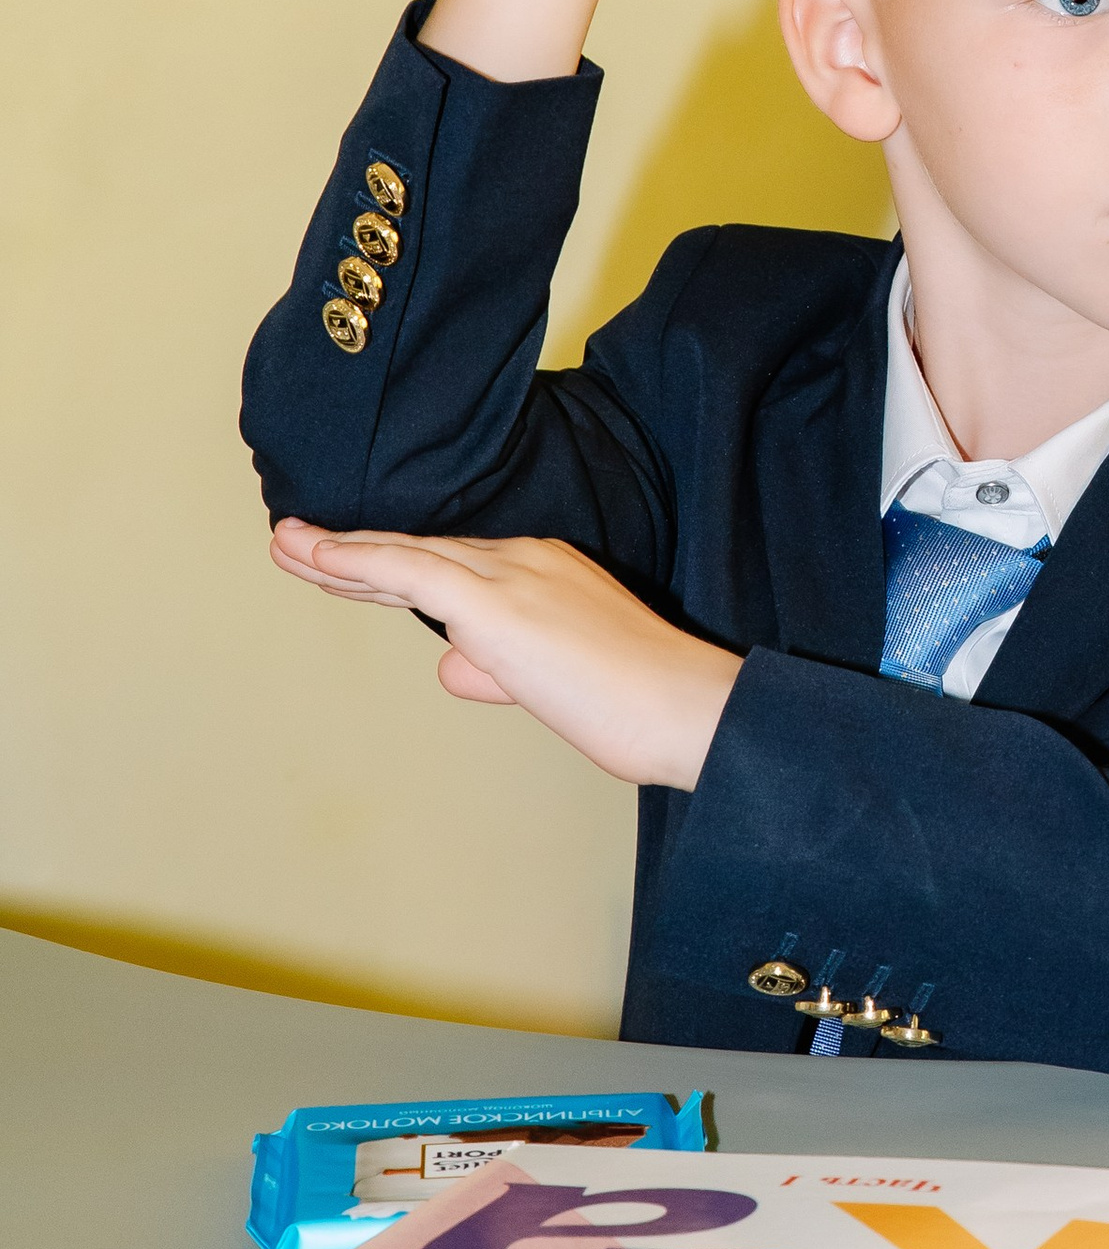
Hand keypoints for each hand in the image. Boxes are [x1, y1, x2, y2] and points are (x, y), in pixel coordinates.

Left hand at [270, 521, 739, 790]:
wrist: (684, 706)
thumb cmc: (638, 704)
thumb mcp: (555, 682)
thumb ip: (501, 668)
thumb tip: (454, 667)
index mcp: (542, 571)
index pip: (449, 566)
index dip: (388, 565)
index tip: (343, 565)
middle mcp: (522, 560)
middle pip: (417, 552)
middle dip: (350, 551)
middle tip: (294, 542)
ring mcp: (510, 576)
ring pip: (405, 555)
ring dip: (336, 553)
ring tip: (284, 545)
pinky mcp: (497, 603)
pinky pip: (411, 570)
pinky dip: (357, 561)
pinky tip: (316, 555)